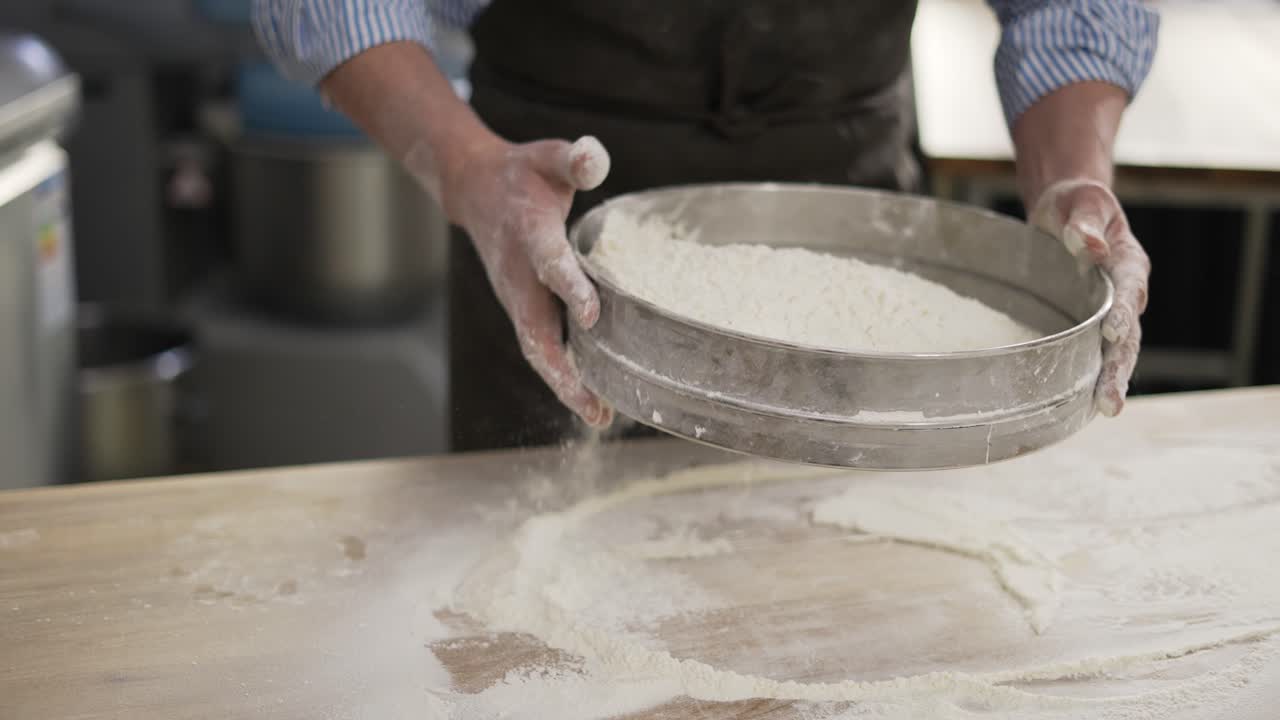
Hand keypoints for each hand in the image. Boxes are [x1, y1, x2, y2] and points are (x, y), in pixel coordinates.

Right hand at [441, 135, 613, 426]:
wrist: (476, 190)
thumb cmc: (523, 176)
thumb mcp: (549, 157)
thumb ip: (575, 158)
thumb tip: (592, 156)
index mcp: (529, 235)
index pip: (549, 264)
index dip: (569, 289)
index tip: (592, 315)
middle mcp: (518, 277)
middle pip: (536, 330)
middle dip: (564, 369)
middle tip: (596, 404)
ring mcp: (516, 299)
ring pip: (537, 350)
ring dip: (565, 385)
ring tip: (600, 416)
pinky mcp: (521, 310)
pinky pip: (541, 348)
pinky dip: (563, 377)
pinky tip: (594, 402)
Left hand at [1030, 179, 1149, 416]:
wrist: (1069, 212)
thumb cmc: (1077, 205)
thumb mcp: (1081, 203)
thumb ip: (1084, 223)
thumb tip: (1086, 245)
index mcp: (1128, 263)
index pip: (1130, 292)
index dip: (1123, 313)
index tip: (1113, 333)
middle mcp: (1125, 294)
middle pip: (1128, 336)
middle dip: (1120, 368)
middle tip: (1111, 402)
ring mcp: (1109, 312)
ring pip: (1116, 352)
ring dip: (1110, 381)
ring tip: (1106, 410)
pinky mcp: (1088, 323)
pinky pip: (1093, 352)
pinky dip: (1090, 376)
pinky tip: (1082, 405)